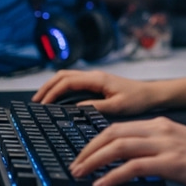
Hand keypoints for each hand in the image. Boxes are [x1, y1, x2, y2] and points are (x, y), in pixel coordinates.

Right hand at [32, 69, 156, 115]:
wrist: (150, 94)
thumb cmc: (137, 99)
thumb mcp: (117, 107)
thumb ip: (96, 107)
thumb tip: (75, 109)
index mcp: (97, 79)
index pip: (67, 82)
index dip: (52, 92)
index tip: (42, 104)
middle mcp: (94, 75)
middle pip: (62, 75)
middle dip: (47, 87)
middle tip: (36, 102)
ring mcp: (94, 77)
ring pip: (66, 76)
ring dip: (52, 86)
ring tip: (42, 99)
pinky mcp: (96, 82)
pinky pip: (73, 81)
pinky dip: (61, 86)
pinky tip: (58, 97)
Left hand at [70, 117, 185, 185]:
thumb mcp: (181, 146)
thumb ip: (158, 149)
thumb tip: (135, 164)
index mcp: (161, 124)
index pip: (118, 127)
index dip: (95, 140)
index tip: (83, 154)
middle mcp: (160, 130)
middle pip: (112, 133)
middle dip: (88, 149)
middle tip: (75, 166)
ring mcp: (166, 145)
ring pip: (118, 146)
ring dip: (94, 161)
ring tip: (81, 175)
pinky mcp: (172, 163)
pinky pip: (134, 167)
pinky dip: (113, 175)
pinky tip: (103, 185)